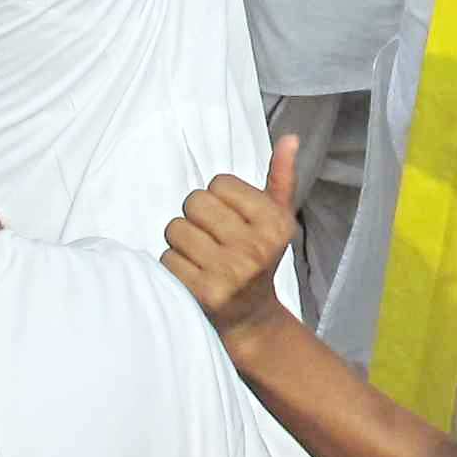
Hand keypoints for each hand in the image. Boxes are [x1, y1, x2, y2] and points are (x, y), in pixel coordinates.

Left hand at [162, 139, 304, 338]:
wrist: (251, 318)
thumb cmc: (259, 258)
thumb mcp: (277, 219)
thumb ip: (280, 178)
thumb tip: (289, 138)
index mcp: (276, 224)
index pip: (219, 183)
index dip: (219, 200)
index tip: (231, 221)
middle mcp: (256, 247)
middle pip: (194, 202)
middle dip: (196, 218)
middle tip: (212, 239)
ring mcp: (230, 272)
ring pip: (175, 229)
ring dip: (181, 241)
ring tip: (201, 257)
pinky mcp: (204, 292)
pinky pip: (167, 258)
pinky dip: (174, 264)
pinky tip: (193, 274)